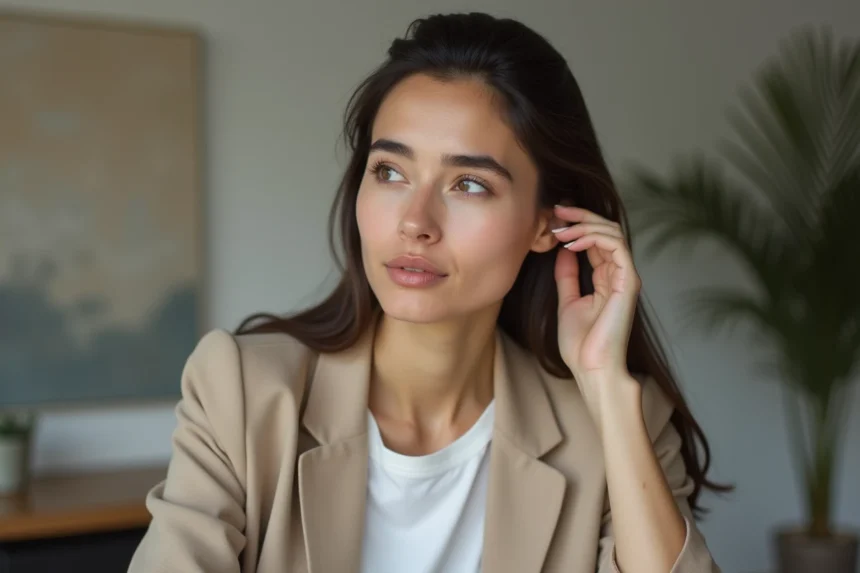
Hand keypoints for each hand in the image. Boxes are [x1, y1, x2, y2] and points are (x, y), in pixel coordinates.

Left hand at [551, 205, 641, 419]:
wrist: (591, 369)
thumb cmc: (581, 344)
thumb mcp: (567, 301)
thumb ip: (567, 276)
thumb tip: (562, 252)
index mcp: (606, 278)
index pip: (596, 239)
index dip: (576, 224)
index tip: (553, 217)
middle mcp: (618, 274)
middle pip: (606, 230)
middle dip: (581, 216)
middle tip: (556, 211)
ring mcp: (625, 277)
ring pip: (613, 232)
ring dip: (584, 224)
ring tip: (560, 227)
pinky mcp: (628, 282)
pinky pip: (617, 247)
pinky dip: (593, 237)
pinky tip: (572, 242)